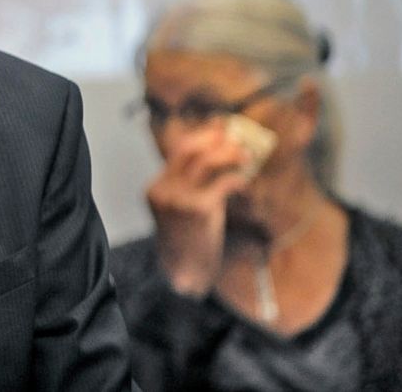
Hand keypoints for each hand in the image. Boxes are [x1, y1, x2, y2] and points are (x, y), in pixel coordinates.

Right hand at [147, 121, 249, 296]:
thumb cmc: (187, 242)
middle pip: (189, 149)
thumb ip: (189, 187)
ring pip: (206, 161)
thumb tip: (215, 157)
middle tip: (236, 139)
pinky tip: (245, 182)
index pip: (177, 151)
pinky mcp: (199, 209)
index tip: (219, 127)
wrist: (184, 273)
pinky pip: (223, 183)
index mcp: (156, 188)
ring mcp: (179, 199)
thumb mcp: (180, 211)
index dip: (201, 136)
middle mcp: (164, 190)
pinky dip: (237, 178)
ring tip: (246, 156)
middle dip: (214, 139)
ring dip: (229, 154)